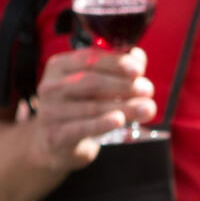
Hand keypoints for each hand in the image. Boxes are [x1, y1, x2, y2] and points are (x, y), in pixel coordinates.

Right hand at [30, 46, 157, 172]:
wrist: (55, 143)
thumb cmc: (80, 108)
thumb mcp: (95, 87)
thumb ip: (117, 70)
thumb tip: (139, 57)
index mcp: (59, 67)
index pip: (89, 59)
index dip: (116, 63)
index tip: (139, 69)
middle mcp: (52, 87)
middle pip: (91, 82)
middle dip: (124, 85)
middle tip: (148, 90)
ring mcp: (51, 112)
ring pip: (92, 107)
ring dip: (124, 106)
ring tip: (147, 108)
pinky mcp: (57, 135)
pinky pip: (83, 128)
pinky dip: (103, 123)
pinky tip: (120, 120)